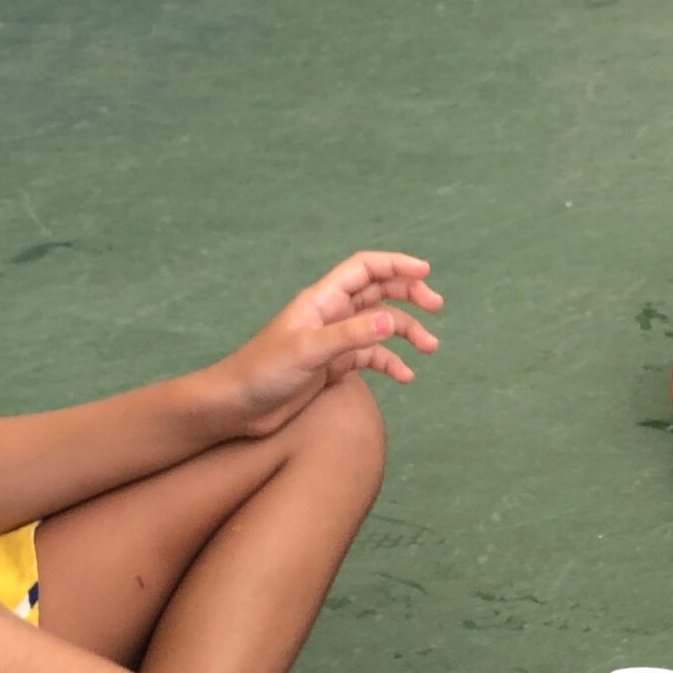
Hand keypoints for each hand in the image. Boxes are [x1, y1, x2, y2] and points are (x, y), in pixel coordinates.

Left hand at [212, 252, 443, 437]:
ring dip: (406, 333)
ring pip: (379, 326)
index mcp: (321, 301)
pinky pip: (370, 358)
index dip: (395, 264)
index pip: (364, 269)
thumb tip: (392, 320)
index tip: (426, 271)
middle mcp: (330, 315)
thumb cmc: (262, 372)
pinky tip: (405, 377)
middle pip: (377, 292)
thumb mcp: (308, 351)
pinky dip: (390, 363)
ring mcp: (333, 341)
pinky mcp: (333, 367)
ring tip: (429, 348)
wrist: (236, 407)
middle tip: (435, 307)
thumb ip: (350, 335)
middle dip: (408, 295)